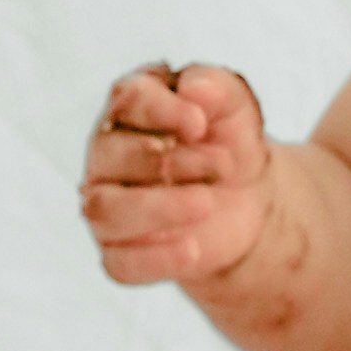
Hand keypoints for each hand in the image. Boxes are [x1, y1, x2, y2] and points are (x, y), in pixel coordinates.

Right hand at [80, 62, 269, 287]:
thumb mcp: (236, 108)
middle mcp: (106, 154)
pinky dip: (156, 258)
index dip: (162, 111)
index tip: (199, 124)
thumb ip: (216, 87)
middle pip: (113, 156)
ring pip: (104, 210)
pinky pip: (120, 263)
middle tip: (222, 165)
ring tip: (207, 203)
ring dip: (159, 208)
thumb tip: (193, 88)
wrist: (246, 198)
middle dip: (172, 162)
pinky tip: (193, 250)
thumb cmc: (228, 141)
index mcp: (129, 108)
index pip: (128, 100)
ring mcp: (108, 204)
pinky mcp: (120, 252)